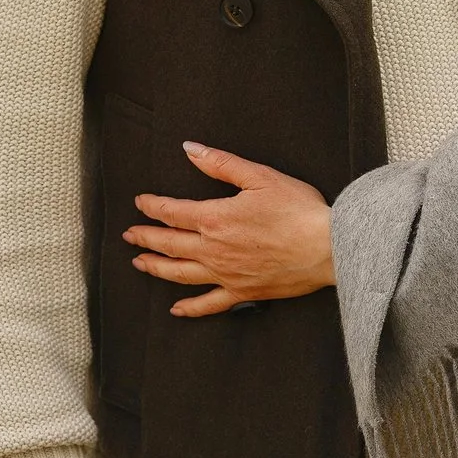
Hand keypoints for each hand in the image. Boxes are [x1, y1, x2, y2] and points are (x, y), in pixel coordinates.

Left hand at [125, 142, 332, 317]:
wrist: (329, 248)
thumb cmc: (298, 210)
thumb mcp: (260, 177)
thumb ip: (221, 163)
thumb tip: (190, 149)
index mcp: (215, 218)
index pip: (172, 212)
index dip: (152, 206)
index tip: (140, 202)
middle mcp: (213, 250)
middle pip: (169, 244)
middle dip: (145, 237)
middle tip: (129, 234)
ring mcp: (226, 274)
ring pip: (180, 274)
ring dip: (156, 268)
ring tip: (139, 263)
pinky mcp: (243, 292)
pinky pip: (209, 304)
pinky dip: (190, 308)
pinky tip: (176, 309)